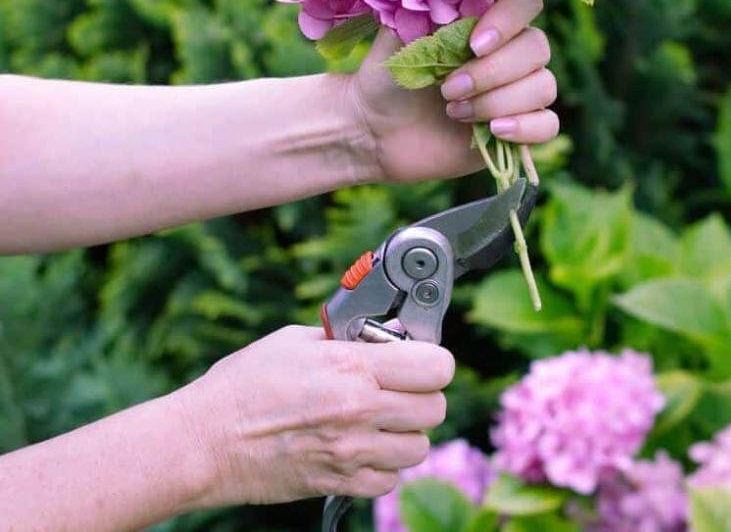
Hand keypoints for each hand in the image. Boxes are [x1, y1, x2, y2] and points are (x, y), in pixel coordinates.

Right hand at [175, 325, 453, 504]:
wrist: (202, 442)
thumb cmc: (242, 386)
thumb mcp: (296, 341)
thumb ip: (348, 340)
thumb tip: (384, 338)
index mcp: (352, 367)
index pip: (437, 367)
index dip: (433, 362)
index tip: (420, 361)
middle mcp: (359, 410)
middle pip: (436, 408)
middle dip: (423, 396)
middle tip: (398, 390)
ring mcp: (352, 451)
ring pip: (419, 447)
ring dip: (406, 433)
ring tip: (378, 421)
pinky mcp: (340, 483)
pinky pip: (390, 479)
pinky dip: (383, 466)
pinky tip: (361, 448)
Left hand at [347, 0, 558, 182]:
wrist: (377, 132)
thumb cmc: (388, 78)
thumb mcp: (399, 36)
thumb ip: (429, 6)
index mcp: (487, 18)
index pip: (525, 0)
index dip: (509, 18)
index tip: (474, 44)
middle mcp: (510, 50)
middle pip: (538, 46)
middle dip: (492, 71)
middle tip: (448, 89)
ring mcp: (520, 90)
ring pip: (543, 86)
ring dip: (498, 101)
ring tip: (454, 111)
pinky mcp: (521, 128)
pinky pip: (549, 124)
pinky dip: (525, 127)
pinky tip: (493, 130)